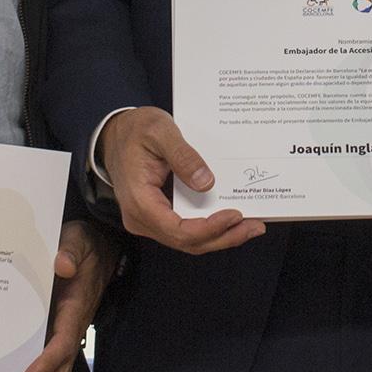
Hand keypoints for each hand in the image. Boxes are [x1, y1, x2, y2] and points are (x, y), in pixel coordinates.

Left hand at [21, 219, 113, 371]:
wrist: (98, 243)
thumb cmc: (85, 242)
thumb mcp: (77, 238)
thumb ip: (70, 250)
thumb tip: (62, 267)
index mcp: (76, 307)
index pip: (62, 341)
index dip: (47, 362)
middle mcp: (72, 324)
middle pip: (62, 367)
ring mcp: (64, 328)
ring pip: (57, 367)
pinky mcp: (56, 325)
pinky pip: (47, 354)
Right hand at [96, 107, 264, 255]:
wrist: (116, 133)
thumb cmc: (135, 130)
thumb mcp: (160, 131)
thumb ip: (183, 155)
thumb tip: (206, 183)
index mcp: (139, 200)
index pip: (177, 229)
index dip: (209, 228)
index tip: (235, 215)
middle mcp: (141, 218)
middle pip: (186, 241)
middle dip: (223, 237)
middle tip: (255, 226)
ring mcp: (148, 220)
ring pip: (187, 240)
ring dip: (220, 236)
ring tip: (250, 225)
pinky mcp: (157, 216)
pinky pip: (184, 230)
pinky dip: (209, 228)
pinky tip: (230, 220)